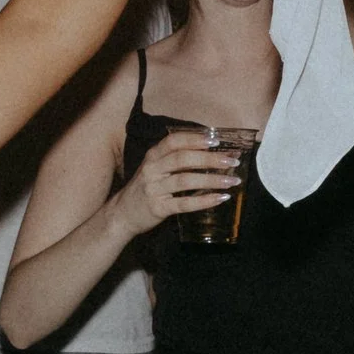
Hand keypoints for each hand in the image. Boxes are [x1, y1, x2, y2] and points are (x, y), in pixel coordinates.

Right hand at [113, 130, 240, 235]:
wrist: (122, 214)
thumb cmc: (146, 188)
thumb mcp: (155, 168)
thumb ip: (175, 158)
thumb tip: (210, 152)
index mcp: (153, 156)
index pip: (174, 141)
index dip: (195, 139)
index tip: (216, 140)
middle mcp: (152, 169)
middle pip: (183, 159)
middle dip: (210, 159)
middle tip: (231, 161)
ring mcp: (154, 189)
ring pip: (185, 180)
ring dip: (212, 180)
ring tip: (231, 181)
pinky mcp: (158, 208)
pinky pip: (184, 203)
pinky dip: (204, 201)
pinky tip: (220, 198)